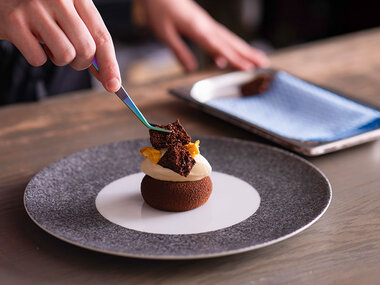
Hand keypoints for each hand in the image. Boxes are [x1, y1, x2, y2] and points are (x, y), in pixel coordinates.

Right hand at [0, 0, 119, 91]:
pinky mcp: (14, 20)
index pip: (102, 37)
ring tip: (48, 43)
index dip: (110, 65)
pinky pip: (38, 59)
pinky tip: (30, 40)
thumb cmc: (43, 11)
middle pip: (87, 50)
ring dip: (58, 59)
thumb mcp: (71, 17)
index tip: (114, 86)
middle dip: (81, 62)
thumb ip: (90, 41)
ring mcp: (35, 7)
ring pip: (65, 56)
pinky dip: (36, 58)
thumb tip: (109, 78)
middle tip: (69, 53)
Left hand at [139, 0, 268, 71]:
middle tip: (264, 64)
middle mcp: (207, 26)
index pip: (219, 48)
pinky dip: (232, 46)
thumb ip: (179, 51)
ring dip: (245, 49)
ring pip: (230, 39)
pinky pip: (223, 37)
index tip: (247, 68)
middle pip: (231, 42)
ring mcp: (208, 24)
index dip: (234, 59)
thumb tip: (191, 70)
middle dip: (248, 54)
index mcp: (198, 29)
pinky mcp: (206, 24)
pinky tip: (232, 56)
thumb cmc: (160, 10)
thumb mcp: (165, 33)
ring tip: (259, 59)